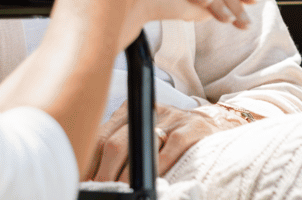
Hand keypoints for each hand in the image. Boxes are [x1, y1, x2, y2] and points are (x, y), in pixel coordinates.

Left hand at [85, 101, 253, 181]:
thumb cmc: (173, 135)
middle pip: (114, 142)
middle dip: (103, 173)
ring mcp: (170, 119)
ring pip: (139, 146)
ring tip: (121, 192)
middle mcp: (147, 111)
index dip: (89, 161)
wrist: (217, 122)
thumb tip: (96, 177)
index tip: (84, 181)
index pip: (100, 135)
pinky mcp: (192, 128)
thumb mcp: (145, 133)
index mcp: (130, 111)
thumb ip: (122, 148)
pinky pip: (171, 147)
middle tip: (100, 191)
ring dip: (126, 176)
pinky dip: (159, 167)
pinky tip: (153, 183)